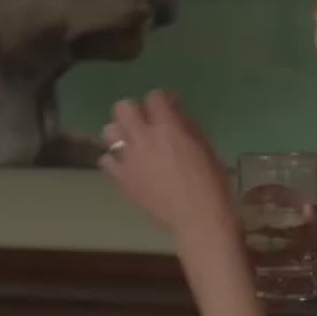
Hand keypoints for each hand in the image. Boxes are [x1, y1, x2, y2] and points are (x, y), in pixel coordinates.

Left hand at [96, 89, 232, 234]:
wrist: (198, 219)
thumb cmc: (211, 183)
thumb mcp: (206, 148)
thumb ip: (188, 127)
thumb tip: (176, 116)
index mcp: (168, 128)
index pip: (154, 96)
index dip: (162, 99)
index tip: (170, 108)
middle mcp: (144, 138)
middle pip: (123, 107)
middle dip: (135, 110)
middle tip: (146, 123)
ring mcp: (128, 159)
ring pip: (108, 130)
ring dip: (120, 133)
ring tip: (133, 144)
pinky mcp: (121, 179)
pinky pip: (105, 161)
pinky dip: (114, 160)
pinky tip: (126, 166)